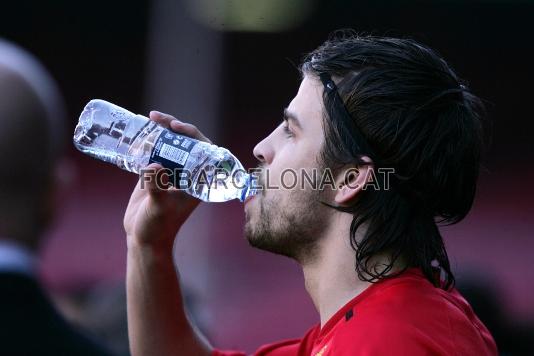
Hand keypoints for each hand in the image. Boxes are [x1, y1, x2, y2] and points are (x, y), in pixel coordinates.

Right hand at [123, 111, 211, 249]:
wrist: (143, 239)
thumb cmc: (157, 228)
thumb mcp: (158, 207)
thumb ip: (157, 186)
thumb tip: (153, 165)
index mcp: (198, 181)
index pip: (203, 151)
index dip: (193, 135)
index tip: (177, 127)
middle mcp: (187, 174)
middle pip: (186, 143)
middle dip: (174, 127)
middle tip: (157, 117)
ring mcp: (171, 173)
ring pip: (170, 146)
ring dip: (161, 132)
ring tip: (149, 119)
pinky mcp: (155, 175)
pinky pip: (154, 153)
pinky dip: (148, 142)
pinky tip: (139, 132)